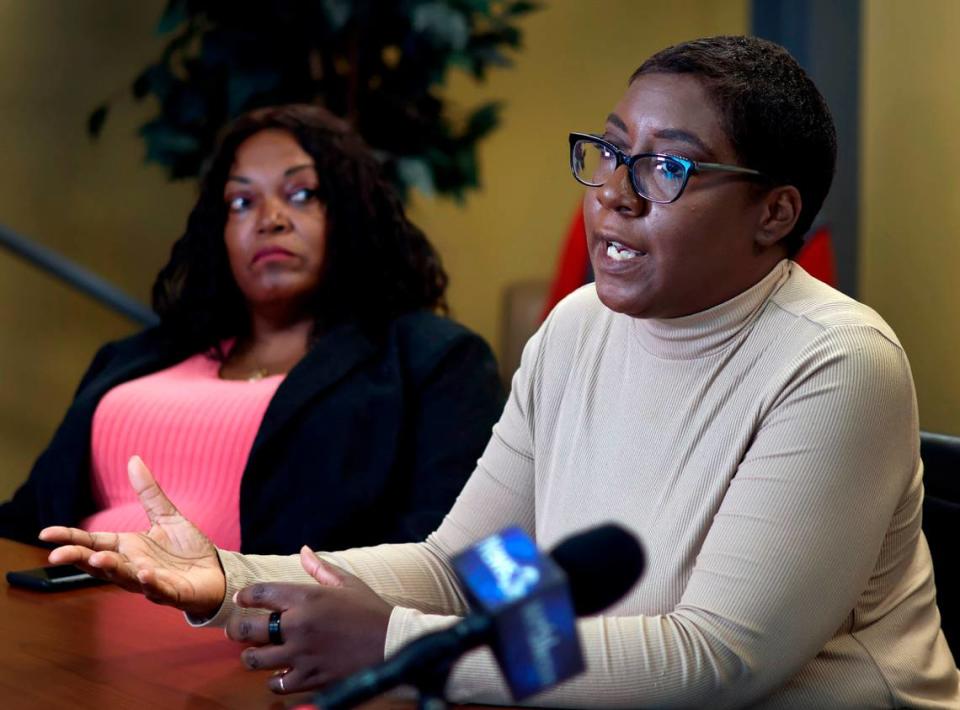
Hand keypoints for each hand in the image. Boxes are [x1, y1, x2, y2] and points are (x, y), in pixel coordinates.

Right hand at [39, 456, 225, 616]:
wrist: (217, 573)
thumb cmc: (187, 550)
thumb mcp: (167, 516)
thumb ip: (149, 493)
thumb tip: (134, 459)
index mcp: (127, 548)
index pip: (93, 543)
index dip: (70, 539)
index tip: (45, 534)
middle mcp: (133, 566)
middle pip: (100, 564)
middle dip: (79, 560)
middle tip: (57, 556)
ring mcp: (150, 582)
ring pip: (125, 578)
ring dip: (112, 570)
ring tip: (98, 560)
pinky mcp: (173, 593)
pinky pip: (159, 590)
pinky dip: (151, 584)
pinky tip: (144, 574)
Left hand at [225, 546, 391, 693]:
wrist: (393, 643)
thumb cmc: (371, 610)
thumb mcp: (348, 583)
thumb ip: (320, 568)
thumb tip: (304, 550)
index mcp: (306, 597)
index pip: (259, 593)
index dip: (244, 596)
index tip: (241, 600)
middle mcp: (299, 624)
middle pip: (247, 629)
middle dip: (238, 629)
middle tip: (239, 631)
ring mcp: (303, 653)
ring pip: (255, 659)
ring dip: (252, 657)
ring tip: (256, 654)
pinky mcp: (311, 677)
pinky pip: (277, 683)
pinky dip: (274, 680)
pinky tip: (280, 674)